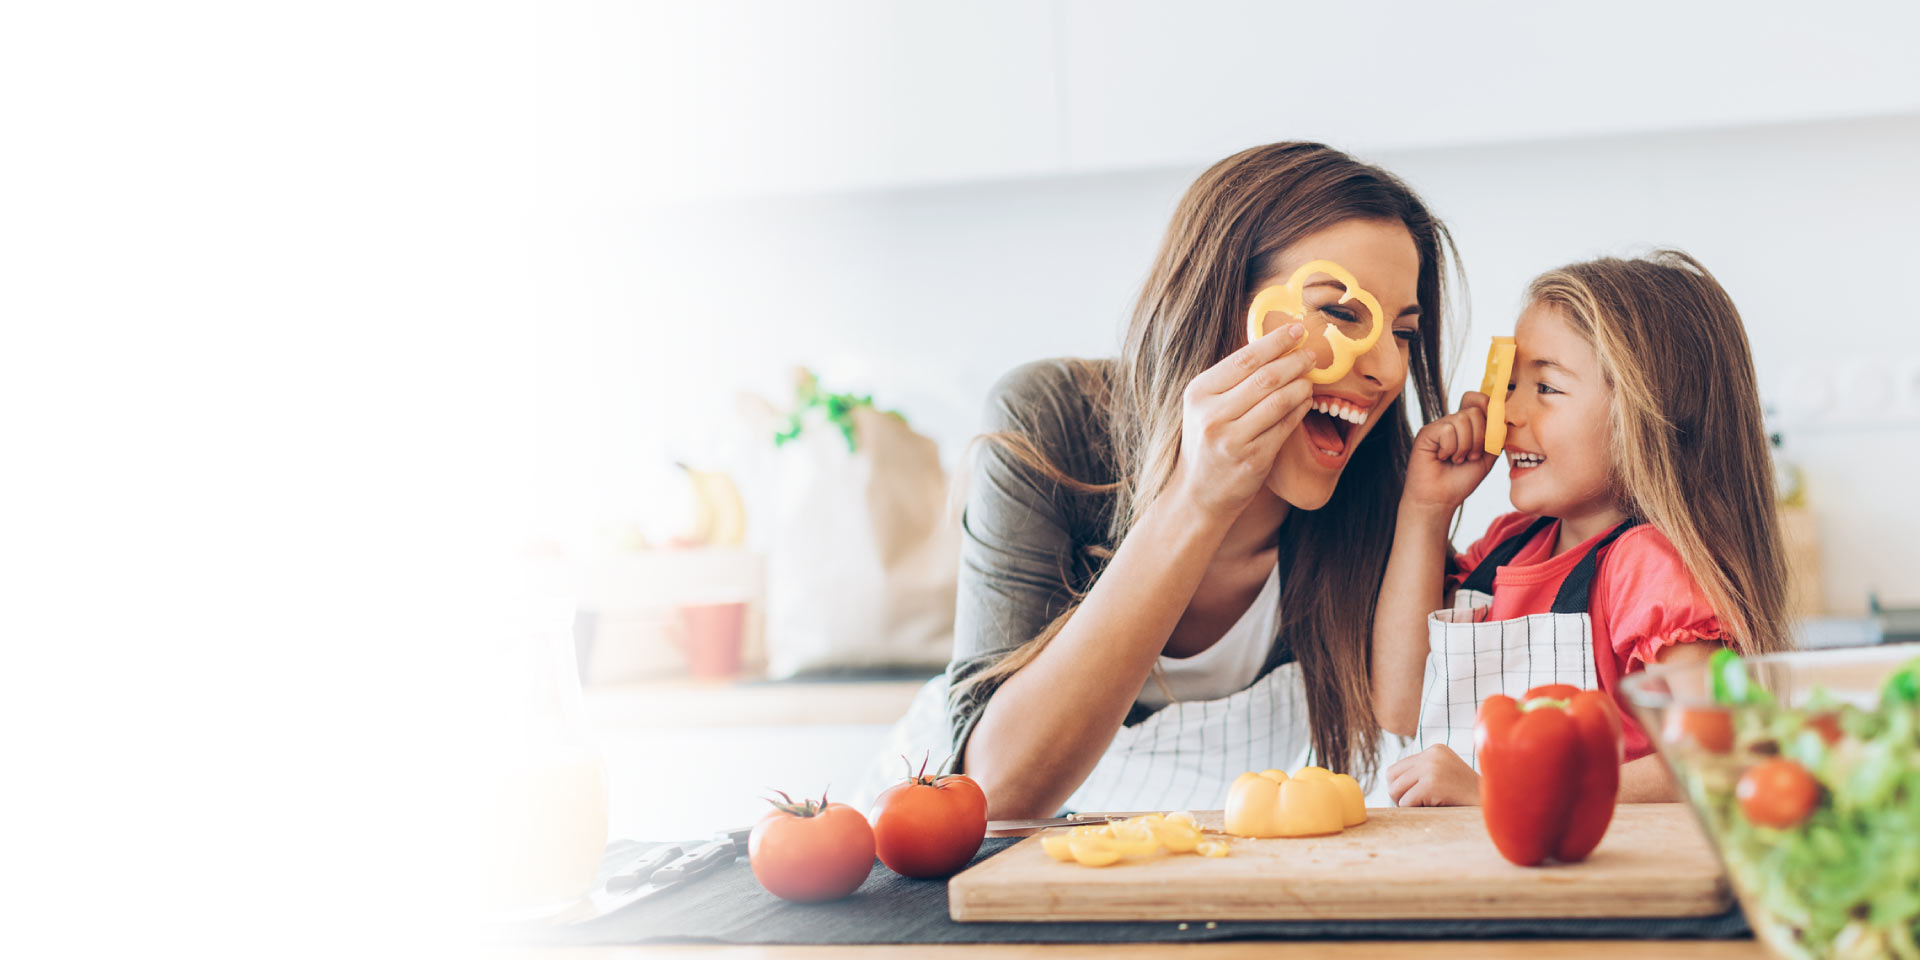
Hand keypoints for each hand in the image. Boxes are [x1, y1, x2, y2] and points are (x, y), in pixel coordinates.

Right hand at [1167, 323, 1316, 520]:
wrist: (1199, 492)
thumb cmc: (1208, 441)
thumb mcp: (1206, 405)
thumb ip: (1233, 378)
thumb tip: (1274, 344)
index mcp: (1198, 393)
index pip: (1244, 358)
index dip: (1276, 341)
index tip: (1297, 329)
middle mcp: (1212, 415)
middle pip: (1266, 377)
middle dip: (1295, 360)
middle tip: (1312, 353)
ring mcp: (1232, 439)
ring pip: (1280, 400)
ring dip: (1302, 385)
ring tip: (1310, 377)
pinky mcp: (1253, 459)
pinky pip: (1285, 426)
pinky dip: (1300, 409)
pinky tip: (1306, 401)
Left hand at [1387, 744, 1481, 806]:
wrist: (1496, 807)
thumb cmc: (1467, 798)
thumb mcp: (1445, 776)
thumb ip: (1422, 773)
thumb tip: (1389, 784)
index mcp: (1434, 750)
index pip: (1396, 769)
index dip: (1403, 788)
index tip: (1419, 798)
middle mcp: (1432, 754)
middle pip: (1391, 778)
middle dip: (1400, 795)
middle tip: (1420, 805)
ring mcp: (1432, 768)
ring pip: (1395, 790)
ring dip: (1407, 804)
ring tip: (1429, 806)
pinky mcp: (1432, 784)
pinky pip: (1405, 803)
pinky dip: (1415, 811)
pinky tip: (1435, 809)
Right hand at [1402, 392, 1496, 512]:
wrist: (1440, 499)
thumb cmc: (1461, 480)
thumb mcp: (1487, 456)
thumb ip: (1496, 435)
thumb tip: (1501, 417)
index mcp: (1467, 425)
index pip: (1479, 399)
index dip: (1489, 408)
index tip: (1492, 432)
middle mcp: (1452, 422)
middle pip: (1475, 410)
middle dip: (1480, 437)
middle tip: (1471, 456)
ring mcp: (1438, 426)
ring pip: (1462, 419)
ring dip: (1465, 446)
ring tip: (1456, 459)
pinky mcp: (1426, 433)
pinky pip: (1447, 429)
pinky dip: (1450, 448)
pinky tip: (1442, 458)